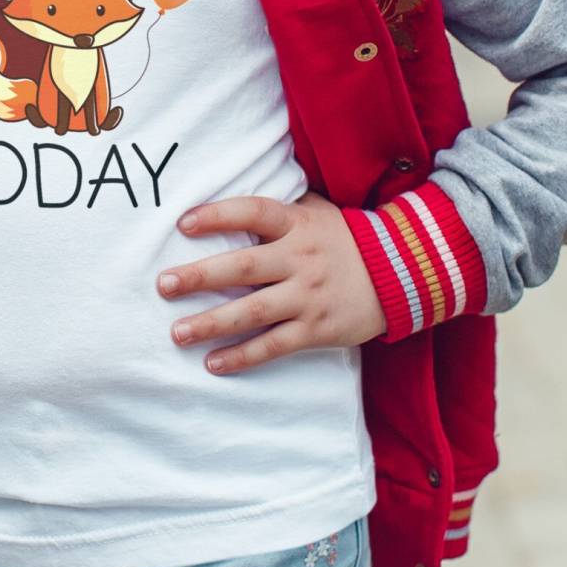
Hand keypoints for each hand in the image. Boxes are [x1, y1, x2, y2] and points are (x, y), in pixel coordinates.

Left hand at [158, 191, 386, 374]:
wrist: (403, 273)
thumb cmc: (347, 239)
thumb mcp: (318, 212)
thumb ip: (281, 208)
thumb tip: (232, 202)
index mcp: (298, 224)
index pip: (253, 213)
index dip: (217, 216)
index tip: (182, 224)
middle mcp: (300, 259)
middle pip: (242, 267)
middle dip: (199, 276)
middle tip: (163, 285)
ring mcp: (308, 296)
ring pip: (252, 311)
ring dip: (211, 323)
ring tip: (177, 333)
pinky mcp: (317, 329)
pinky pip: (273, 345)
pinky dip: (242, 356)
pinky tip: (212, 363)